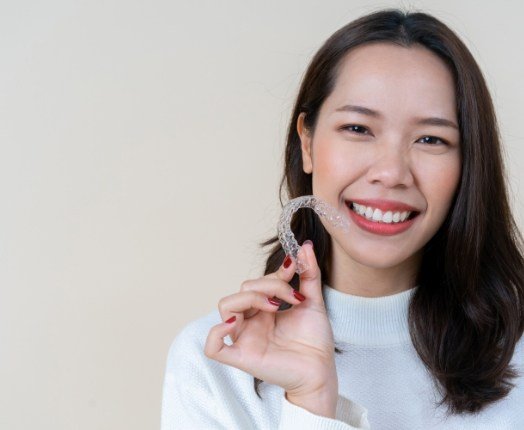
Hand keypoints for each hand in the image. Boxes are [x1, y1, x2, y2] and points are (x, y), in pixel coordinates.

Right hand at [204, 242, 337, 416]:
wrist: (322, 371)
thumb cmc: (315, 340)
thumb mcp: (313, 301)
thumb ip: (308, 274)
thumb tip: (305, 246)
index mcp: (264, 309)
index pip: (257, 282)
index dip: (274, 273)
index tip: (295, 270)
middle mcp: (251, 321)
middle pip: (242, 290)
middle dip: (268, 286)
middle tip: (292, 298)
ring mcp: (244, 338)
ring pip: (226, 306)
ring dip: (250, 298)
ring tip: (275, 307)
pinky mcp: (242, 357)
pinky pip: (214, 347)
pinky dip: (216, 333)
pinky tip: (235, 324)